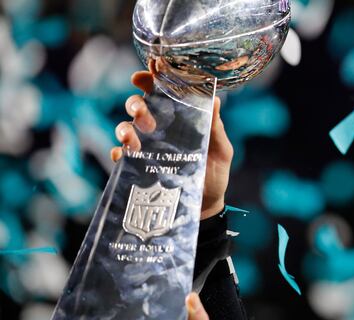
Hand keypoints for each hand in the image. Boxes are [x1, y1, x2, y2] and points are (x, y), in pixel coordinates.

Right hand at [112, 71, 233, 219]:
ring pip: (125, 128)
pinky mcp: (139, 167)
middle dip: (135, 103)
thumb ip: (216, 127)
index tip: (151, 68)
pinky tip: (124, 155)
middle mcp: (159, 128)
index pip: (162, 91)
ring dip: (124, 128)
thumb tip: (216, 98)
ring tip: (130, 136)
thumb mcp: (221, 149)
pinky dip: (120, 153)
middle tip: (140, 110)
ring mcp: (146, 147)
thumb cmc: (215, 173)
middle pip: (138, 106)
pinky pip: (122, 156)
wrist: (207, 205)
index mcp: (179, 117)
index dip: (154, 76)